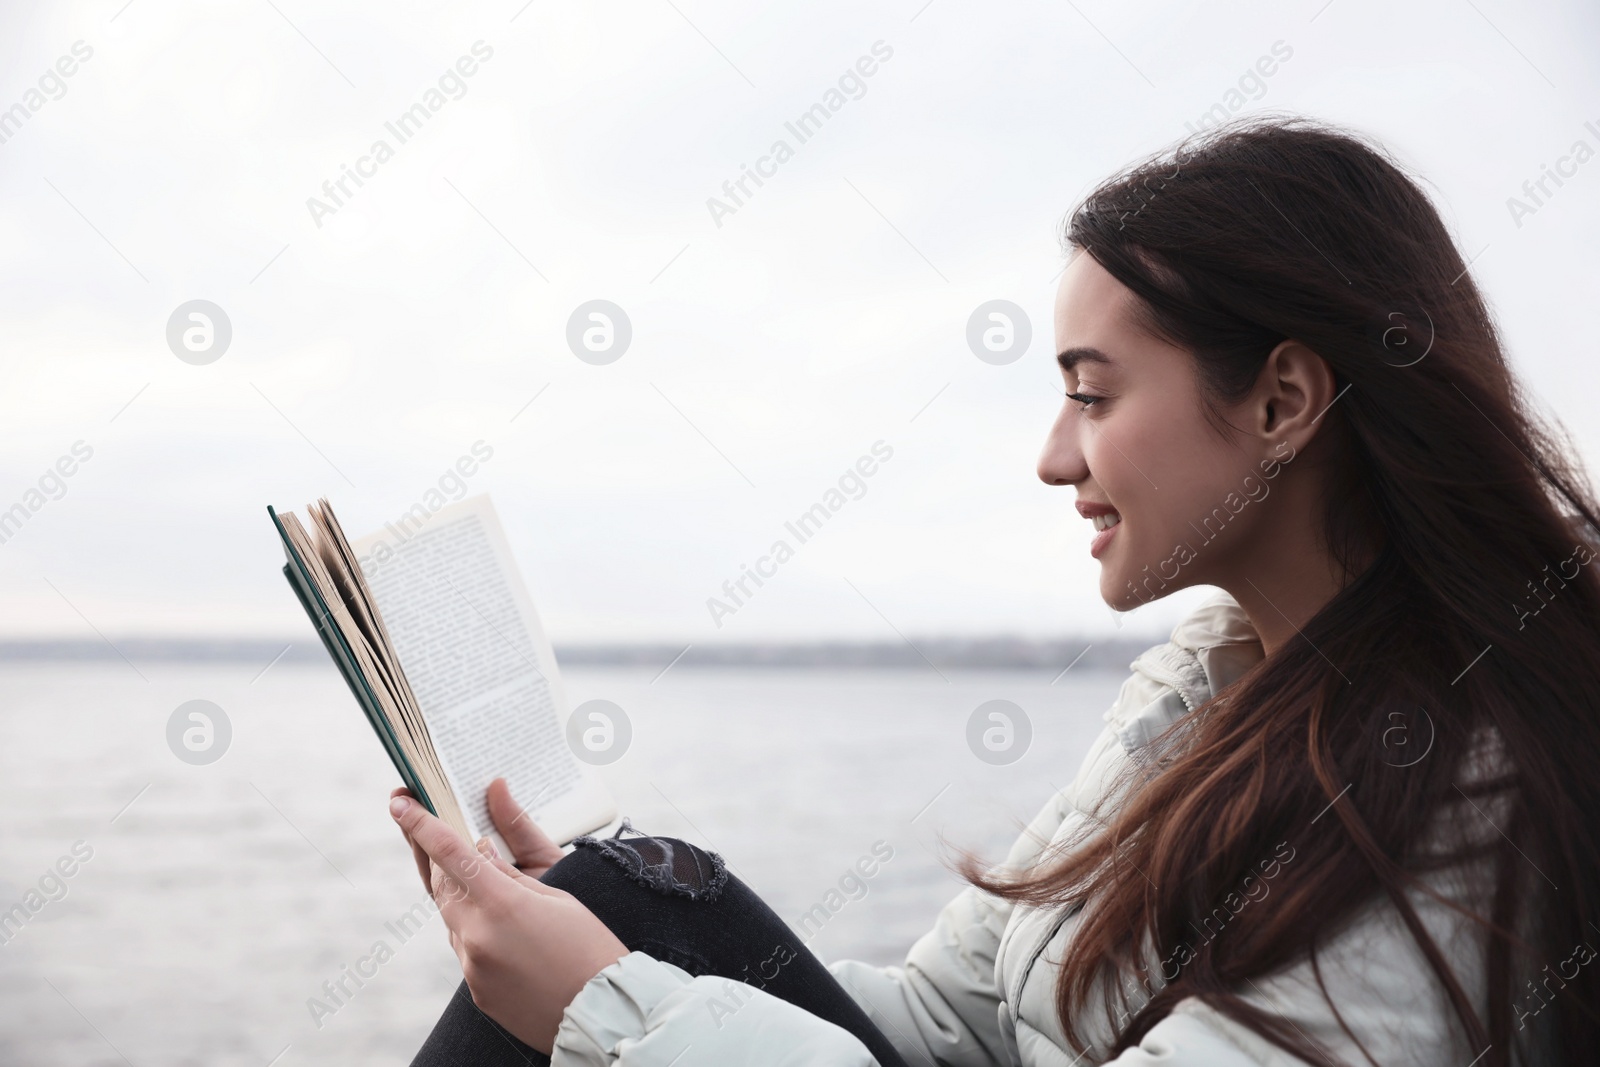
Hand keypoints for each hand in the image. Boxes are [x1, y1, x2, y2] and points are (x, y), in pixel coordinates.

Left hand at [389, 792, 626, 1053]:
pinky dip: (475, 928)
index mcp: (501, 903)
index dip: (420, 824)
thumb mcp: (557, 894)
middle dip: (433, 855)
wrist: (599, 1012)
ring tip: (482, 881)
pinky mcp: (475, 988)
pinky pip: (465, 947)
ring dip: (459, 894)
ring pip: (452, 916)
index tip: (399, 803)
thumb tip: (480, 846)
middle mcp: (476, 935)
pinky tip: (503, 927)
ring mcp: (472, 966)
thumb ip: (510, 869)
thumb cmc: (589, 947)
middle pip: (441, 883)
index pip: (450, 853)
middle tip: (428, 829)